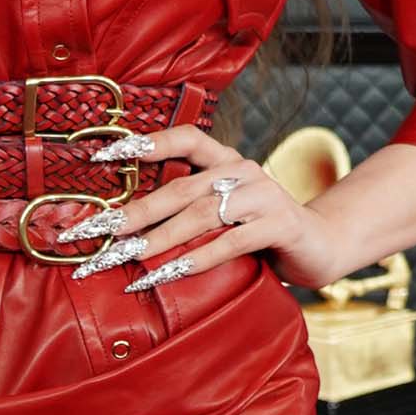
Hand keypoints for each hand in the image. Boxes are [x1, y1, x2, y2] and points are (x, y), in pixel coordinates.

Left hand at [58, 122, 353, 293]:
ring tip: (121, 257)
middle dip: (131, 212)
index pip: (185, 139)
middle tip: (94, 231)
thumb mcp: (223, 214)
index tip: (101, 156)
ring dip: (156, 239)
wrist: (321, 245)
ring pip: (199, 216)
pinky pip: (228, 243)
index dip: (145, 143)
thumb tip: (125, 228)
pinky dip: (193, 260)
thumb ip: (189, 211)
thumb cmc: (260, 232)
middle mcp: (243, 171)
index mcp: (227, 161)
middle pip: (179, 189)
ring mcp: (263, 196)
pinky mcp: (278, 225)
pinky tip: (164, 275)